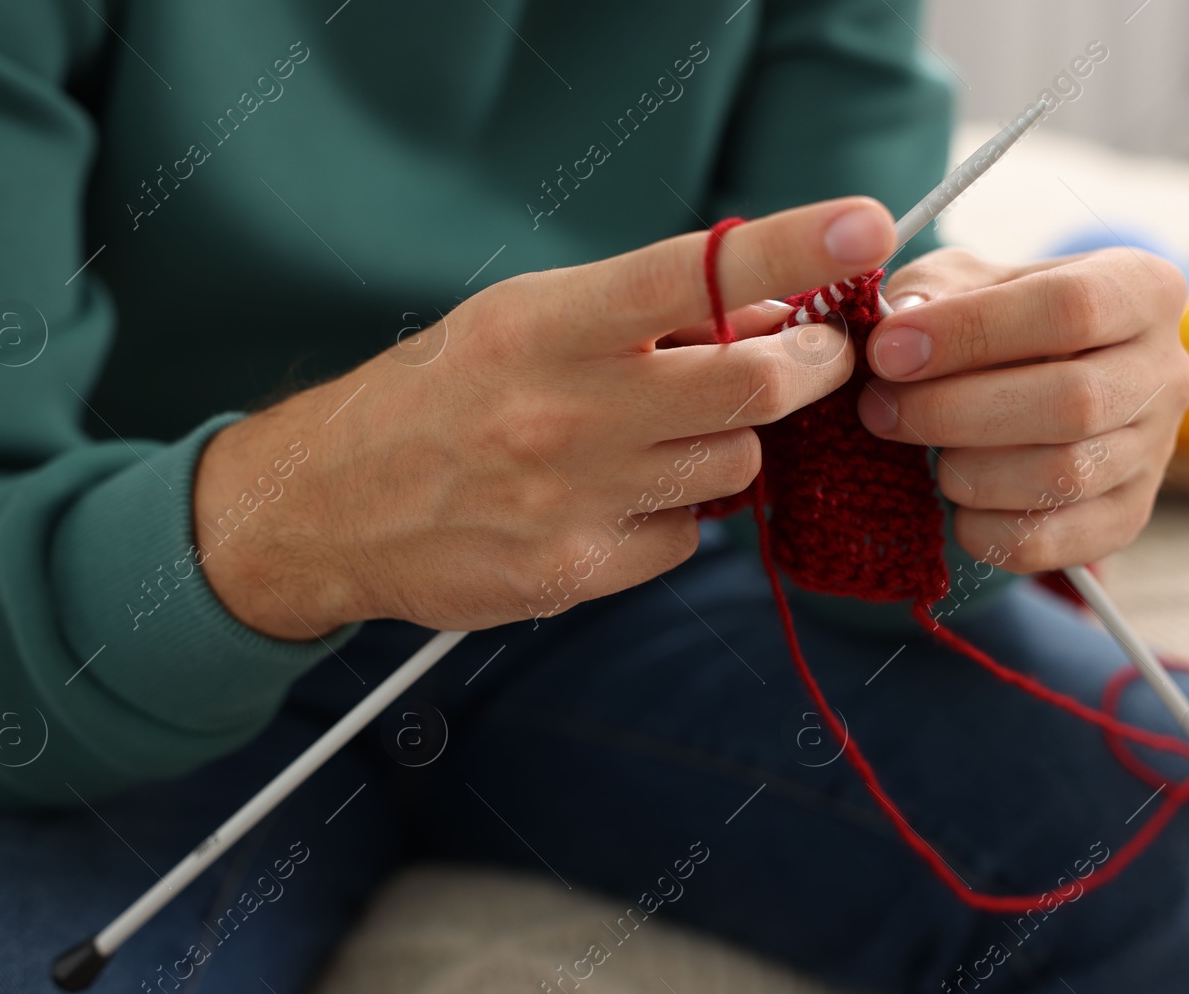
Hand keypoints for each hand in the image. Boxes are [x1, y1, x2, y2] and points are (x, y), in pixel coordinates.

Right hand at [194, 197, 897, 638]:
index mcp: (548, 324)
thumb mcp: (519, 320)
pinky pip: (687, 537)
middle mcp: (566, 409)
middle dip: (810, 368)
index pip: (692, 275)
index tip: (863, 227)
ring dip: (728, 446)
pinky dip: (676, 515)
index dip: (790, 250)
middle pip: (752, 385)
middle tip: (817, 358)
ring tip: (665, 436)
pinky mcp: (576, 571)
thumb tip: (763, 311)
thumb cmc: (436, 396)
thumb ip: (635, 315)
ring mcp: (574, 497)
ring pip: (735, 467)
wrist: (325, 504)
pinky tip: (617, 500)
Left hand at [856, 246, 1188, 571]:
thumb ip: (932, 291)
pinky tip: (952, 500)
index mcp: (1142, 288)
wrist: (1030, 376)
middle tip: (877, 410)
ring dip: (966, 472)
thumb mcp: (963, 279)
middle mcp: (1167, 371)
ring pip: (1064, 477)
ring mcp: (1154, 452)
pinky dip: (982, 529)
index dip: (970, 332)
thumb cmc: (991, 317)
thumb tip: (904, 325)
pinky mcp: (1125, 518)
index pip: (1072, 307)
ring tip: (921, 453)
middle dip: (955, 412)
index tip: (888, 352)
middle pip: (1073, 402)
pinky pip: (1049, 542)